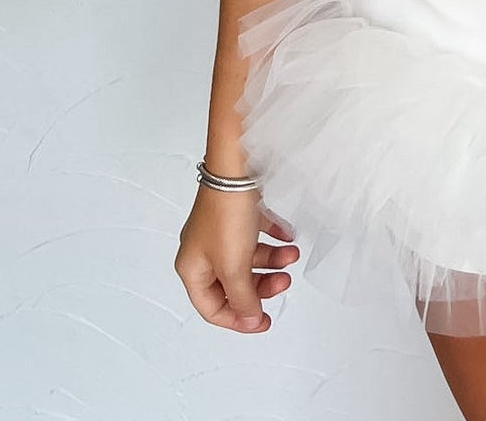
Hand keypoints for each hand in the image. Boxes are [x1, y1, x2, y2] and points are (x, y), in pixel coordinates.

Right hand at [175, 185, 299, 332]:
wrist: (235, 166)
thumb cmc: (227, 216)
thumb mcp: (234, 266)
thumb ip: (243, 297)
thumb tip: (250, 319)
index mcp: (193, 269)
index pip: (212, 308)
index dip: (238, 319)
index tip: (264, 320)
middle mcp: (202, 251)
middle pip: (233, 283)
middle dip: (261, 285)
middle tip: (285, 282)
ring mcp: (218, 230)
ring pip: (247, 257)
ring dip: (272, 260)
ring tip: (292, 254)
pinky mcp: (234, 211)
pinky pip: (255, 232)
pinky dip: (272, 237)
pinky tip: (288, 236)